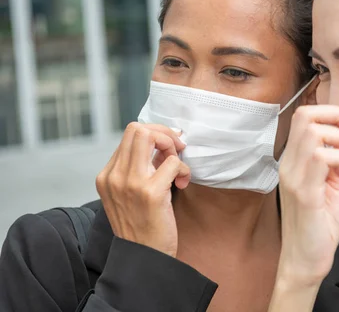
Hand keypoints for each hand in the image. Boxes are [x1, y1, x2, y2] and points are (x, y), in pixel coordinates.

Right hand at [96, 123, 189, 256]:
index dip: (155, 135)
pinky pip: (173, 162)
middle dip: (163, 133)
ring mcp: (130, 183)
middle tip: (177, 150)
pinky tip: (181, 185)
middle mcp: (114, 176)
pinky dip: (183, 169)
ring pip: (151, 137)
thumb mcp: (130, 194)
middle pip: (137, 129)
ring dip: (173, 148)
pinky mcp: (150, 192)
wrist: (144, 258)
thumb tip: (162, 143)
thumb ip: (139, 168)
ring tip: (177, 169)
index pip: (129, 134)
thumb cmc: (143, 225)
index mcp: (107, 176)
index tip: (169, 147)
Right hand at [277, 105, 338, 286]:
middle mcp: (288, 164)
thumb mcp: (331, 184)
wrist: (306, 259)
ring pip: (313, 132)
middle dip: (337, 118)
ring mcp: (293, 177)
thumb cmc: (319, 224)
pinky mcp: (304, 192)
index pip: (304, 114)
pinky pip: (321, 157)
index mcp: (293, 160)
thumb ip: (335, 160)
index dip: (331, 115)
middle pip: (306, 114)